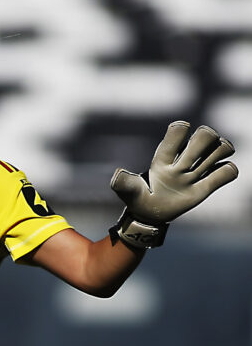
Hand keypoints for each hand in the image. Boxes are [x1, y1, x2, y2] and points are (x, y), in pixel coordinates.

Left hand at [110, 121, 237, 248]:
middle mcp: (182, 161)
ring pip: (220, 148)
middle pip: (204, 136)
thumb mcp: (128, 191)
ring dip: (220, 152)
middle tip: (194, 158)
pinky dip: (228, 171)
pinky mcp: (205, 186)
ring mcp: (195, 173)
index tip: (179, 135)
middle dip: (205, 139)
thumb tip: (117, 174)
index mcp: (164, 159)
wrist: (150, 215)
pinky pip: (227, 172)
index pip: (177, 132)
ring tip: (208, 166)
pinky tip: (216, 178)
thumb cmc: (138, 198)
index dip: (180, 130)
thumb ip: (123, 183)